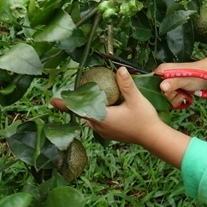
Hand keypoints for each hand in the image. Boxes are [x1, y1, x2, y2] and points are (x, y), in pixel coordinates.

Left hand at [50, 67, 191, 168]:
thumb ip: (126, 84)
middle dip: (77, 104)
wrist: (153, 137)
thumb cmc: (144, 119)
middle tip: (74, 93)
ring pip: (90, 119)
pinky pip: (98, 123)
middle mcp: (100, 126)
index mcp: (102, 117)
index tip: (52, 100)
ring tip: (88, 99)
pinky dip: (96, 115)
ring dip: (88, 110)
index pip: (79, 109)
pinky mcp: (111, 134)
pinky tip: (104, 108)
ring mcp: (105, 132)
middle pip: (83, 114)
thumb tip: (119, 69)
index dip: (65, 104)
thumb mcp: (136, 99)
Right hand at [156, 52, 206, 108]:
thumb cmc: (197, 75)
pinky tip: (183, 97)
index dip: (157, 91)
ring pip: (164, 98)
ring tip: (182, 94)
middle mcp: (163, 77)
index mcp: (162, 70)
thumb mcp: (184, 79)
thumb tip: (162, 87)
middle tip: (178, 93)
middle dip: (168, 96)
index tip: (167, 93)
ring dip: (174, 99)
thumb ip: (173, 83)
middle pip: (157, 93)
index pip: (150, 83)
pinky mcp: (174, 90)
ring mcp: (169, 84)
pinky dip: (177, 100)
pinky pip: (170, 99)